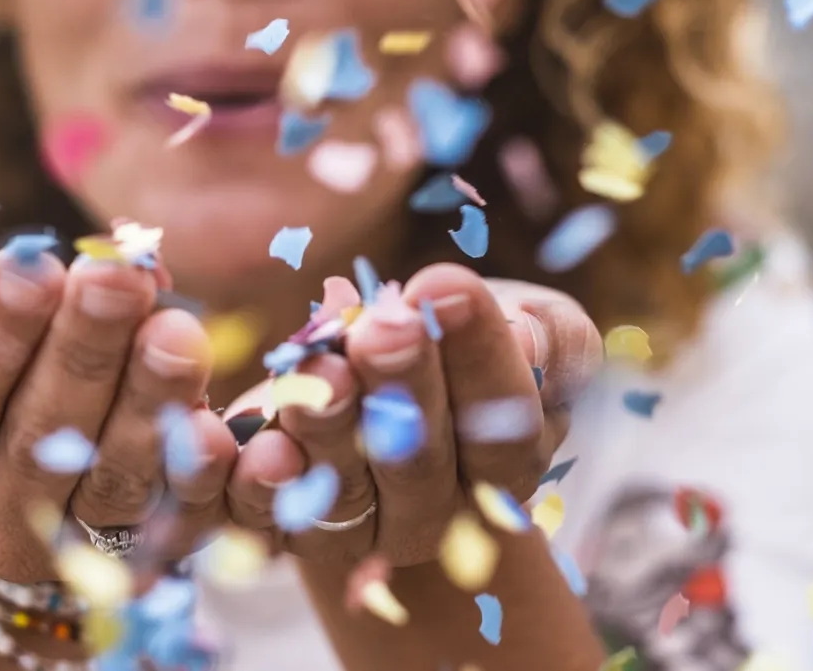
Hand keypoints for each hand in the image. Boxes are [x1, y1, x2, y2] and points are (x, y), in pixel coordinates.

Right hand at [0, 243, 238, 581]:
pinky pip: (183, 516)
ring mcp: (76, 549)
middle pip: (38, 442)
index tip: (32, 266)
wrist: (27, 455)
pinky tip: (220, 423)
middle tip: (118, 276)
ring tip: (179, 330)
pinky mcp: (151, 555)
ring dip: (150, 402)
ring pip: (114, 482)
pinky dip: (203, 472)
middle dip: (82, 352)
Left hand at [224, 264, 601, 566]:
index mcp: (509, 459)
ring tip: (321, 364)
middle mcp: (439, 510)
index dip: (479, 354)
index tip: (446, 284)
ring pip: (345, 489)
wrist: (386, 381)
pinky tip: (262, 444)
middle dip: (402, 386)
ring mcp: (363, 527)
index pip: (505, 419)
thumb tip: (528, 336)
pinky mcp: (290, 527)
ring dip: (330, 426)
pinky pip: (272, 521)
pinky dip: (262, 488)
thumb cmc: (468, 340)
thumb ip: (550, 335)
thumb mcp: (533, 324)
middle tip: (384, 326)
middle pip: (421, 460)